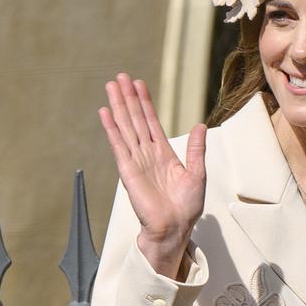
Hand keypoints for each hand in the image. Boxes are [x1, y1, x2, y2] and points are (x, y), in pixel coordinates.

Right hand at [99, 73, 206, 279]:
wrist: (174, 227)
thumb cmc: (186, 207)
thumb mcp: (197, 173)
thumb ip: (196, 149)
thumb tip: (200, 126)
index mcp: (162, 153)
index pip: (150, 122)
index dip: (144, 102)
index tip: (138, 84)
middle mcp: (146, 153)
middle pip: (134, 119)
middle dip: (127, 98)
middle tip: (119, 77)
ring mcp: (136, 160)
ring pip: (125, 127)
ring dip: (118, 106)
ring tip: (111, 87)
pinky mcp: (128, 170)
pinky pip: (118, 145)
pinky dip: (112, 128)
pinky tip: (105, 113)